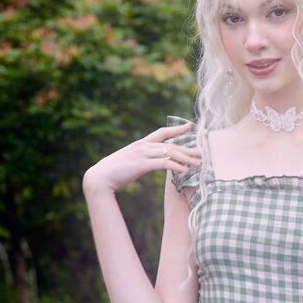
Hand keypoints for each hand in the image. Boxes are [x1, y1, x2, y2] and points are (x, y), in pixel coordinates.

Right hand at [82, 120, 199, 193]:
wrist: (101, 176)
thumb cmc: (114, 172)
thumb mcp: (129, 162)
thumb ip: (141, 160)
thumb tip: (149, 163)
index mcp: (141, 144)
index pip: (161, 132)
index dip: (176, 128)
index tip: (189, 126)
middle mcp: (143, 146)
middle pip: (171, 145)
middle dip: (188, 149)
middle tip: (202, 152)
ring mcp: (143, 154)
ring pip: (170, 153)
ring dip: (186, 158)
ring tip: (198, 163)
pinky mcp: (142, 165)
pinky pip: (163, 164)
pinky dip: (176, 166)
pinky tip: (185, 170)